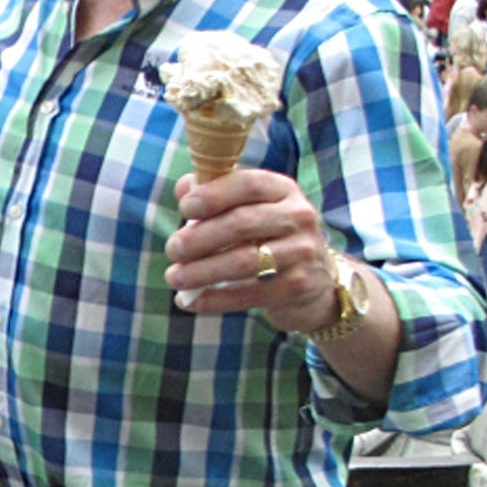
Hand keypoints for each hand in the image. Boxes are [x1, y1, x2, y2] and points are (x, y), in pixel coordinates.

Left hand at [165, 169, 340, 335]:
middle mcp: (298, 216)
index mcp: (282, 190)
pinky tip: (188, 302)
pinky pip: (250, 294)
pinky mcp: (299, 286)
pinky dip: (214, 299)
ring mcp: (303, 252)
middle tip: (172, 249)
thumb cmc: (265, 235)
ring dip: (201, 271)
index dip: (214, 195)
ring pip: (244, 261)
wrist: (314, 279)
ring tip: (174, 277)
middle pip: (242, 223)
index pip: (249, 184)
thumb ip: (215, 194)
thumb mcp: (248, 208)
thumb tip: (184, 187)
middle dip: (199, 237)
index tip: (185, 208)